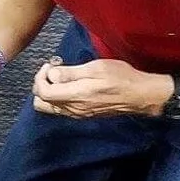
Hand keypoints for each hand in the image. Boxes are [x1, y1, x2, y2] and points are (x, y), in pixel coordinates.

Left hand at [32, 59, 169, 118]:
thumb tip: (51, 74)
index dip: (40, 77)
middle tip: (53, 71)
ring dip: (49, 91)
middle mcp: (73, 109)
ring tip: (62, 77)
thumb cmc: (121, 78)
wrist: (139, 96)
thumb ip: (71, 73)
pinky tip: (71, 85)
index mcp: (75, 96)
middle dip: (41, 85)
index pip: (43, 92)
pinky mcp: (83, 115)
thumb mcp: (96, 68)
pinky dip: (59, 97)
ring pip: (49, 108)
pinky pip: (61, 109)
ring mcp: (77, 114)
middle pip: (40, 103)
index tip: (50, 65)